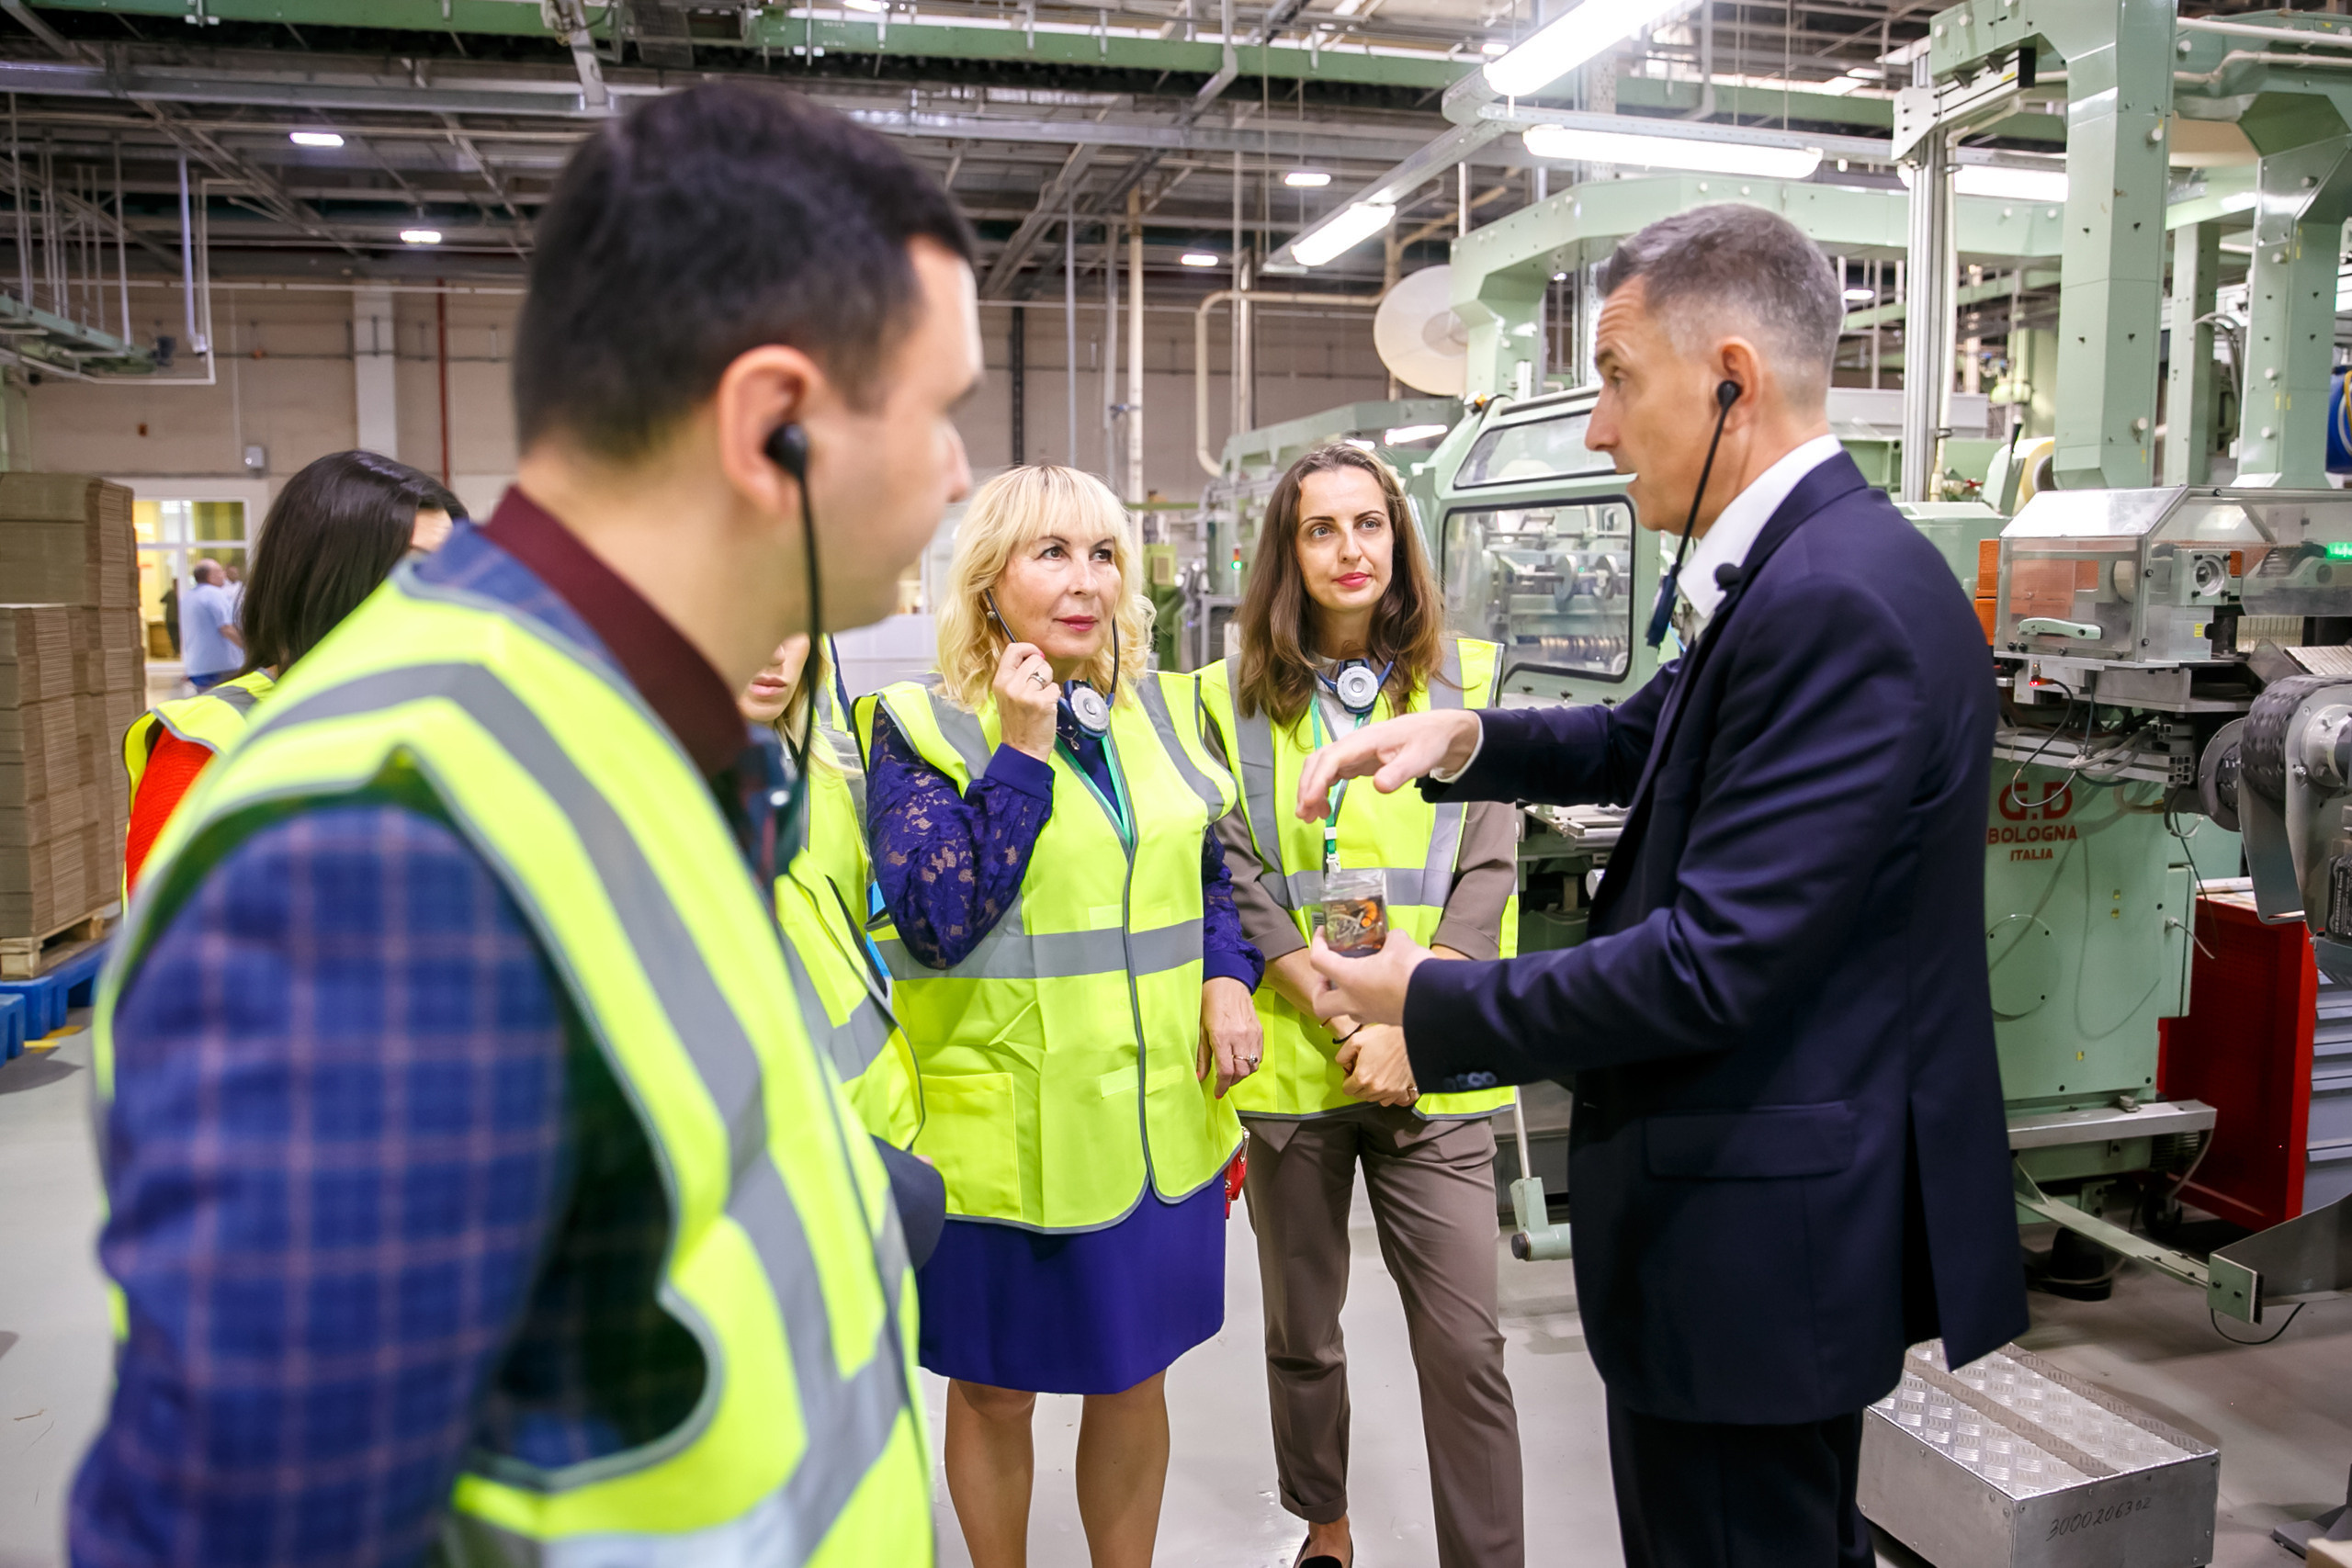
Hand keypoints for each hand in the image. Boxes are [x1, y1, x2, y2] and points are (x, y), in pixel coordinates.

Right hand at [992, 638, 1059, 759]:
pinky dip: (1055, 696)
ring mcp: (1026, 694)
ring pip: (1047, 670)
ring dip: (1049, 683)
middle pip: (1035, 660)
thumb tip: (1033, 655)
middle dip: (1042, 670)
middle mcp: (1011, 685)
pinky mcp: (1042, 702)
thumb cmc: (1017, 724)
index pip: (1013, 649)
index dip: (1028, 648)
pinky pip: (1055, 687)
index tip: (1036, 655)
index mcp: (1000, 681)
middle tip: (1038, 688)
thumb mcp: (1007, 696)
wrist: (1022, 750)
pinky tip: (1046, 708)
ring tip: (1041, 698)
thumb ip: (1016, 675)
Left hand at [1197, 976, 1262, 1098]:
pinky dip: (1251, 1064)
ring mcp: (1252, 1034)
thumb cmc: (1210, 1002)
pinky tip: (1241, 1061)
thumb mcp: (1201, 1029)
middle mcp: (1239, 1037)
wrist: (1228, 982)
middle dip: (1231, 1082)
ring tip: (1232, 1072)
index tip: (1217, 1092)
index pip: (1226, 1070)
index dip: (1222, 1086)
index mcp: (1222, 1037)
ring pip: (1253, 1067)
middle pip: (1241, 1072)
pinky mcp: (1260, 1031)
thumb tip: (1200, 1076)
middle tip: (1223, 1082)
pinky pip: (1259, 1056)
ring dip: (1242, 1074)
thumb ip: (1203, 1055)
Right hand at [1295, 709, 1481, 820]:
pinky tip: (1324, 805)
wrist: (1435, 732)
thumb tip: (1379, 787)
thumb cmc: (1426, 742)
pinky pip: (1331, 772)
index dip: (1317, 780)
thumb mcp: (1419, 759)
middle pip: (1319, 762)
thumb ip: (1398, 773)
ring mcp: (1353, 751)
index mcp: (1365, 740)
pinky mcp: (1356, 759)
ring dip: (1311, 789)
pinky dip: (1322, 788)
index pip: (1332, 758)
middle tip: (1304, 815)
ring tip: (1311, 816)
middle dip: (1307, 787)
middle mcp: (1354, 744)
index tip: (1309, 801)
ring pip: (1321, 767)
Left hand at [1304, 927, 1429, 1028]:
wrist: (1439, 1001)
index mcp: (1349, 978)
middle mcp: (1354, 1001)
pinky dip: (1367, 999)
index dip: (1317, 943)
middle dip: (1320, 988)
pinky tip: (1381, 986)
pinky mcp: (1387, 1020)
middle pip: (1321, 1004)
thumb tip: (1392, 938)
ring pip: (1345, 1010)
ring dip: (1345, 995)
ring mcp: (1370, 1015)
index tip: (1323, 933)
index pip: (1318, 961)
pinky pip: (1368, 1012)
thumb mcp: (1400, 943)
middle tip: (1329, 973)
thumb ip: (1391, 939)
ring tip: (1358, 978)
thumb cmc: (1411, 970)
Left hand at [1336, 1023, 1416, 1106]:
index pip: (1347, 1090)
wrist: (1411, 1039)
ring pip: (1371, 1098)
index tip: (1352, 1072)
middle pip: (1358, 1095)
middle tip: (1364, 1070)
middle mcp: (1375, 1087)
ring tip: (1375, 1073)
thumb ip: (1343, 1054)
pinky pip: (1386, 1101)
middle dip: (1358, 1084)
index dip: (1347, 1080)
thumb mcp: (1357, 1039)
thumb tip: (1343, 1065)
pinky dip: (1383, 1094)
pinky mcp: (1399, 1091)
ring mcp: (1388, 1091)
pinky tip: (1384, 1081)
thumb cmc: (1386, 1037)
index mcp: (1362, 1076)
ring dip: (1370, 1089)